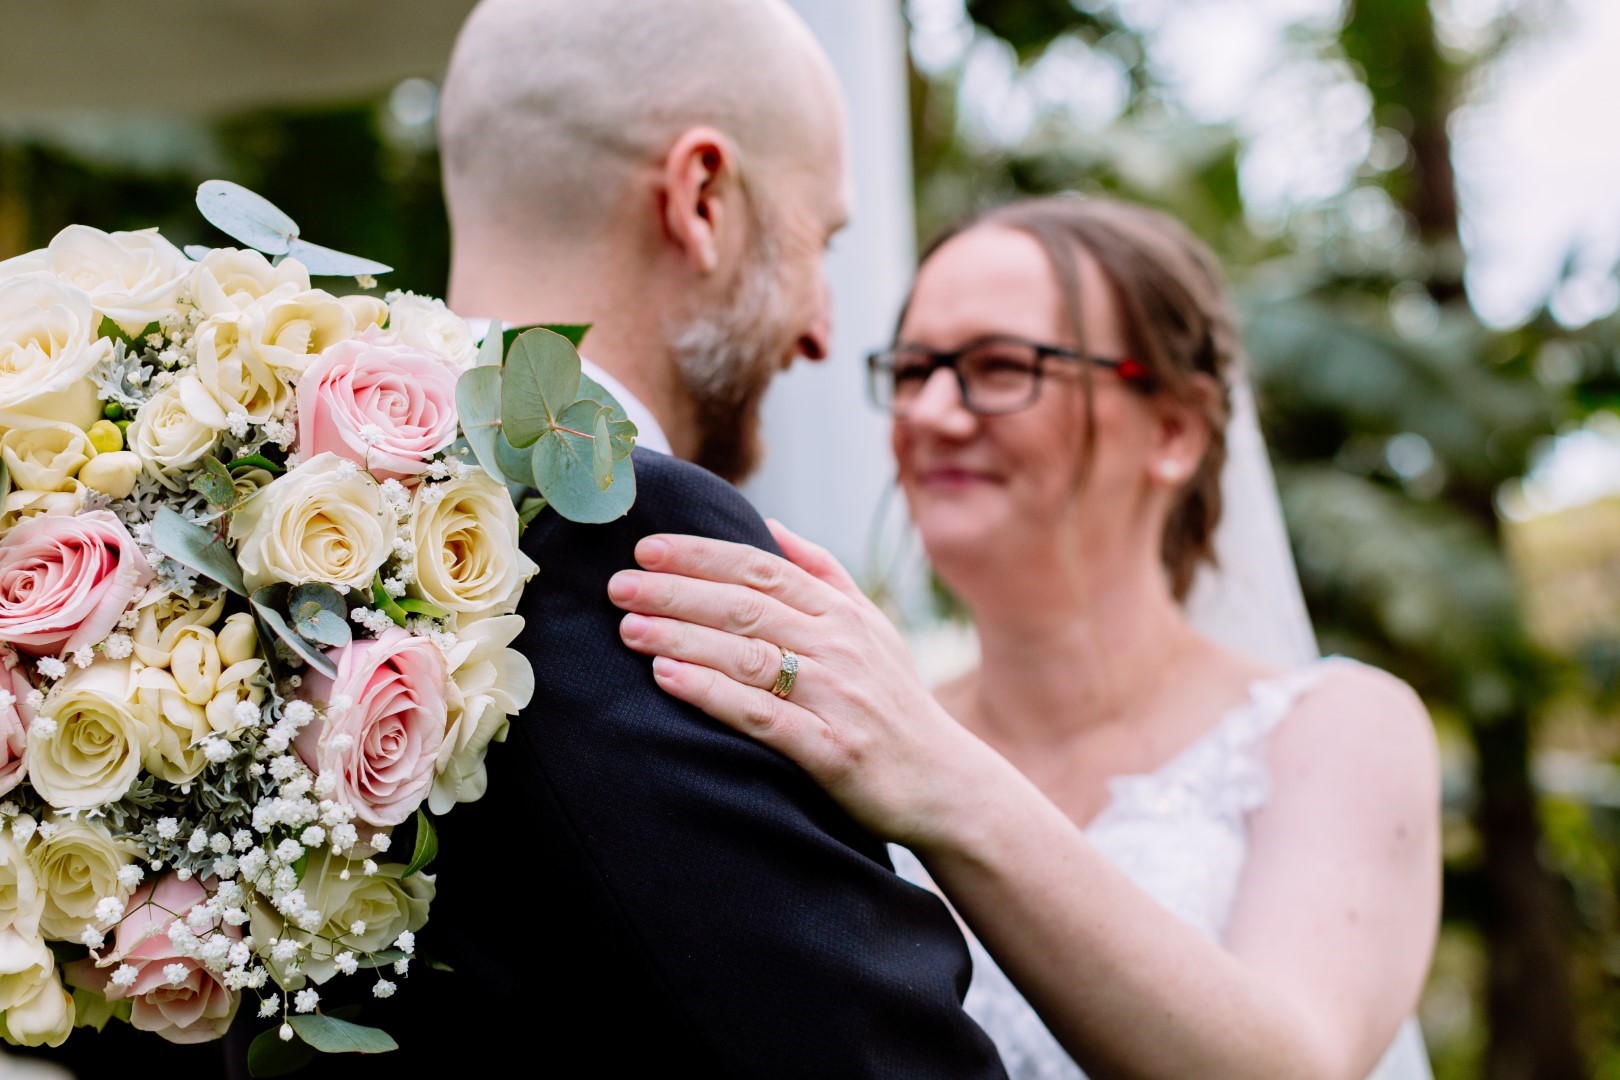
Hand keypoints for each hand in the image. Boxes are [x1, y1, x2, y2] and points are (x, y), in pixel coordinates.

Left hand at [607, 520, 995, 846]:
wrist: (945, 782)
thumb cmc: (895, 702)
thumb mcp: (872, 627)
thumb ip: (823, 573)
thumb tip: (772, 524)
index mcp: (842, 614)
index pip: (761, 569)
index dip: (701, 554)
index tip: (647, 548)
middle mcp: (839, 647)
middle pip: (745, 606)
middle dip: (676, 591)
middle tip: (619, 586)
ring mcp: (836, 697)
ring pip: (747, 655)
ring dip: (682, 637)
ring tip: (628, 628)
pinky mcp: (831, 750)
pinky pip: (762, 715)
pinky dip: (712, 693)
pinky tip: (667, 678)